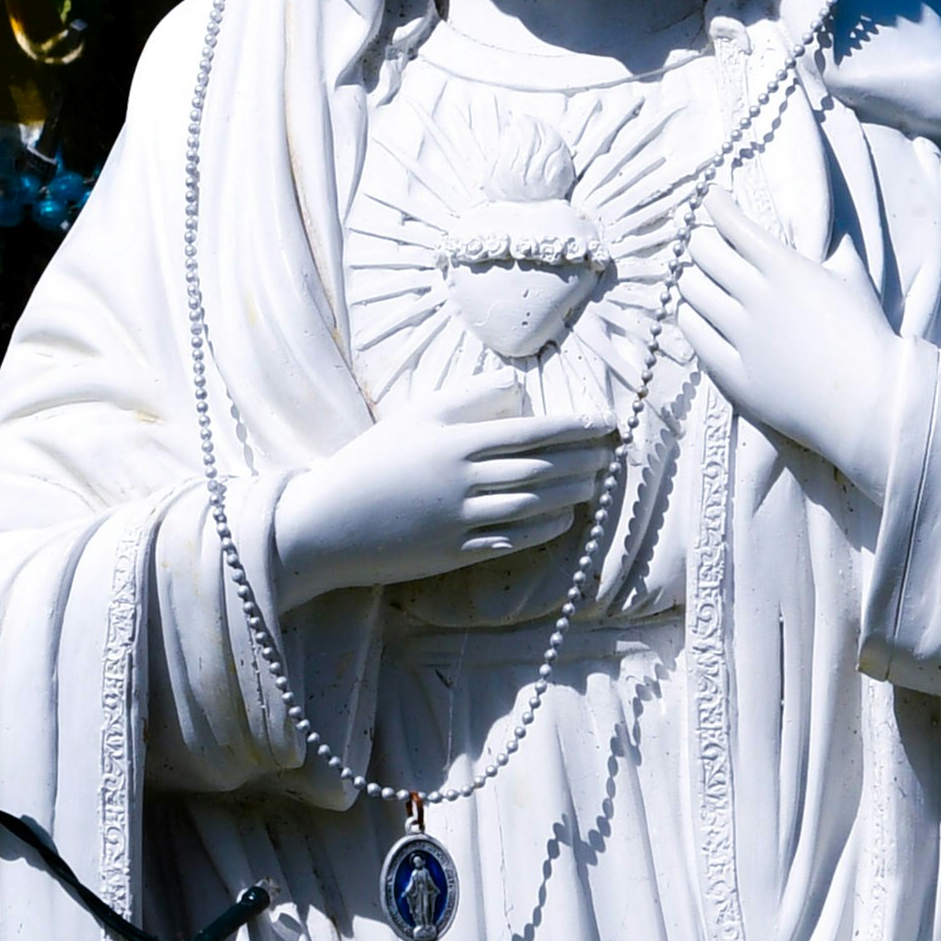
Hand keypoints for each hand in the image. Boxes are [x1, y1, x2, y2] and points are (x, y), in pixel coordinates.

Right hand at [269, 386, 615, 608]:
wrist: (330, 522)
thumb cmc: (372, 461)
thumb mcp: (415, 416)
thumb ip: (467, 397)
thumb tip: (518, 387)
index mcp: (456, 440)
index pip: (532, 431)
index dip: (575, 427)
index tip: (605, 423)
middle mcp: (464, 479)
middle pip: (540, 467)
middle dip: (582, 460)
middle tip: (610, 453)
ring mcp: (460, 518)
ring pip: (533, 503)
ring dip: (571, 492)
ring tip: (595, 482)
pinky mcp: (455, 552)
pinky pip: (513, 539)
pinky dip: (545, 528)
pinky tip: (565, 518)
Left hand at [678, 215, 904, 500]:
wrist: (870, 402)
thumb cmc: (869, 335)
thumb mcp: (854, 277)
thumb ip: (833, 244)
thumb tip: (822, 222)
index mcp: (785, 268)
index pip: (732, 223)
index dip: (716, 204)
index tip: (711, 198)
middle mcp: (756, 297)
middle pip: (701, 252)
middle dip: (701, 242)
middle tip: (706, 244)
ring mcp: (741, 337)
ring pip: (691, 291)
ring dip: (692, 279)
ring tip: (700, 280)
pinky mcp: (732, 373)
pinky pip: (693, 335)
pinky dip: (691, 318)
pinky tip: (698, 315)